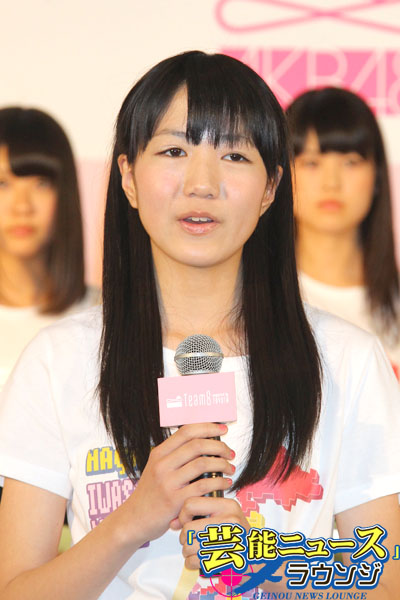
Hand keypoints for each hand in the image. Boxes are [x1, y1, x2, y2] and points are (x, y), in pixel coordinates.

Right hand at [125, 423, 234, 544]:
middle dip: (219, 446)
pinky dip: (218, 482)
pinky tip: (224, 483)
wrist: (133, 520)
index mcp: (159, 453)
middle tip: (230, 453)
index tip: (222, 430)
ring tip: (229, 468)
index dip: (208, 427)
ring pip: (202, 464)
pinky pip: (202, 486)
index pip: (187, 431)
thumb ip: (175, 456)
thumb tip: (204, 442)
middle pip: (197, 445)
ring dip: (221, 464)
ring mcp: (168, 482)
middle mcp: (162, 465)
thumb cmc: (150, 494)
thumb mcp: (156, 468)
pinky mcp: (175, 501)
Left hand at [176, 496, 248, 569]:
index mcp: (228, 505)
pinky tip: (197, 560)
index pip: (191, 503)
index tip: (187, 522)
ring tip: (193, 550)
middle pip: (188, 528)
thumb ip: (198, 515)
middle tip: (188, 540)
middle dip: (183, 537)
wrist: (256, 558)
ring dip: (186, 551)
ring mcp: (228, 541)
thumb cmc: (234, 535)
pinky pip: (194, 562)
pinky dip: (191, 563)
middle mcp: (230, 521)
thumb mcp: (223, 516)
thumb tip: (172, 523)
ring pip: (189, 546)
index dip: (183, 515)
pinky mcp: (226, 560)